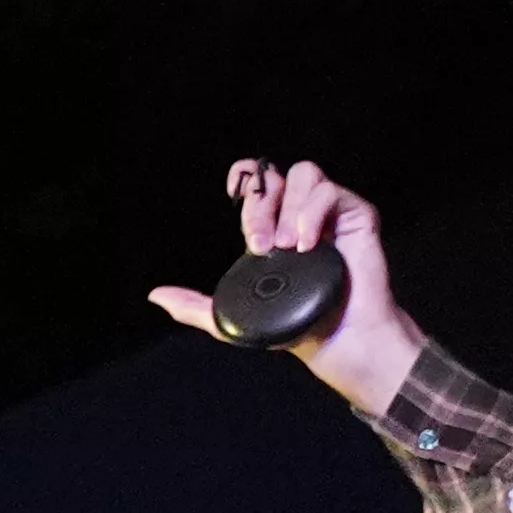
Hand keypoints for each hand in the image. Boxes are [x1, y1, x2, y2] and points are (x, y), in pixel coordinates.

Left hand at [154, 156, 425, 411]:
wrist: (338, 338)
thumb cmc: (295, 327)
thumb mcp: (229, 318)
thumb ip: (193, 306)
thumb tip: (156, 295)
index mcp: (272, 226)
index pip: (256, 183)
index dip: (245, 184)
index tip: (239, 214)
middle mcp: (300, 214)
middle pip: (275, 176)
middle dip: (260, 206)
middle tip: (262, 247)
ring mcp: (329, 213)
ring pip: (305, 174)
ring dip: (289, 209)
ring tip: (290, 248)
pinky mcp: (357, 215)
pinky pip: (331, 191)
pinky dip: (314, 213)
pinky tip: (308, 244)